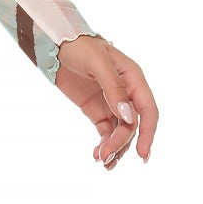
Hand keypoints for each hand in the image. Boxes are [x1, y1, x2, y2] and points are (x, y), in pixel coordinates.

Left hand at [54, 34, 157, 169]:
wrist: (54, 43)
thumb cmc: (79, 45)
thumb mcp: (97, 62)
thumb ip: (114, 88)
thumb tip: (129, 117)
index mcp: (133, 79)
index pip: (148, 110)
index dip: (148, 133)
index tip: (141, 154)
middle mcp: (127, 93)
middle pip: (132, 125)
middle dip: (121, 142)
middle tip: (105, 156)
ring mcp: (112, 103)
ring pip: (120, 132)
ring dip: (114, 147)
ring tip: (102, 160)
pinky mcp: (97, 110)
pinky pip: (106, 131)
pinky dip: (104, 143)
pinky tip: (97, 154)